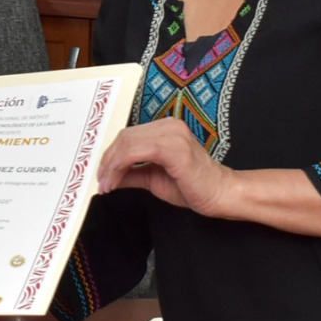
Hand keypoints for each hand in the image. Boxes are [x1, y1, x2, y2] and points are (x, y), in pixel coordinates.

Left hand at [96, 121, 234, 217]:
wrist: (220, 194)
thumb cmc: (192, 186)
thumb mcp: (152, 178)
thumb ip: (131, 173)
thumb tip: (108, 177)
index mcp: (165, 129)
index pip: (128, 136)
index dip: (110, 155)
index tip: (102, 175)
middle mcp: (168, 126)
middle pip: (124, 137)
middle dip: (107, 161)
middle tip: (101, 182)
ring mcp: (172, 134)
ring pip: (127, 143)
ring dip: (111, 166)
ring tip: (106, 184)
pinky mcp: (173, 147)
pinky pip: (136, 152)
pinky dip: (120, 166)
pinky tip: (115, 182)